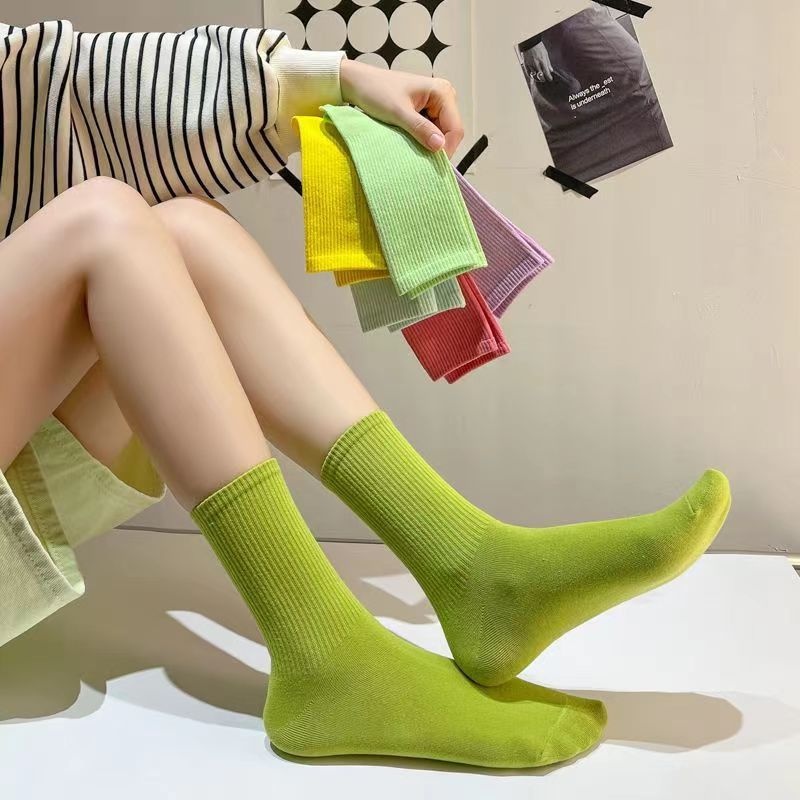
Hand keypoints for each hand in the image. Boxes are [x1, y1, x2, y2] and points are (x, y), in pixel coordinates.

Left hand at [339, 58, 463, 158]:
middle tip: (421, 159)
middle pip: (450, 132)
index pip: (455, 128)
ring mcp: (436, 105)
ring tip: (413, 149)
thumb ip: (420, 129)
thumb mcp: (398, 112)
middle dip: (438, 147)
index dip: (446, 148)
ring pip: (441, 135)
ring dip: (429, 145)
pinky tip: (411, 142)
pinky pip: (432, 132)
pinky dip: (423, 140)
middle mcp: (444, 97)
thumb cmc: (376, 91)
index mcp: (442, 92)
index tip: (431, 164)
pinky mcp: (427, 112)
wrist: (359, 83)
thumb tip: (440, 146)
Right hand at [529, 43, 553, 81]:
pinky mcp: (526, 64)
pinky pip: (528, 73)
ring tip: (540, 78)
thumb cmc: (539, 47)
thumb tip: (551, 70)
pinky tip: (534, 76)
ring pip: (534, 76)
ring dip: (538, 78)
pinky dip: (531, 76)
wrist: (530, 43)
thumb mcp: (546, 54)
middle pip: (540, 76)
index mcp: (542, 60)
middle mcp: (536, 63)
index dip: (549, 77)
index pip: (546, 72)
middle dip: (544, 79)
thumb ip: (548, 63)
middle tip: (545, 79)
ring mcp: (530, 64)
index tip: (550, 79)